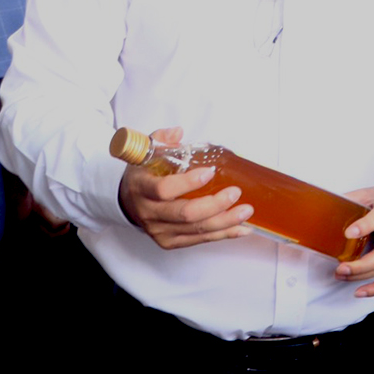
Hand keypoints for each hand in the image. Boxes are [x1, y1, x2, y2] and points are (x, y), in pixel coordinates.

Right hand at [118, 126, 254, 249]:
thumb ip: (161, 140)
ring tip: (246, 210)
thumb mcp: (146, 154)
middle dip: (215, 205)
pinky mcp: (170, 242)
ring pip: (196, 230)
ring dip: (225, 221)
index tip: (210, 172)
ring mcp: (159, 230)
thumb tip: (178, 132)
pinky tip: (242, 228)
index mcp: (141, 188)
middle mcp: (149, 213)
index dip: (188, 183)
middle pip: (185, 214)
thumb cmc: (143, 176)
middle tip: (236, 192)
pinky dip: (223, 234)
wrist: (127, 202)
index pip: (164, 190)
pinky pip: (200, 240)